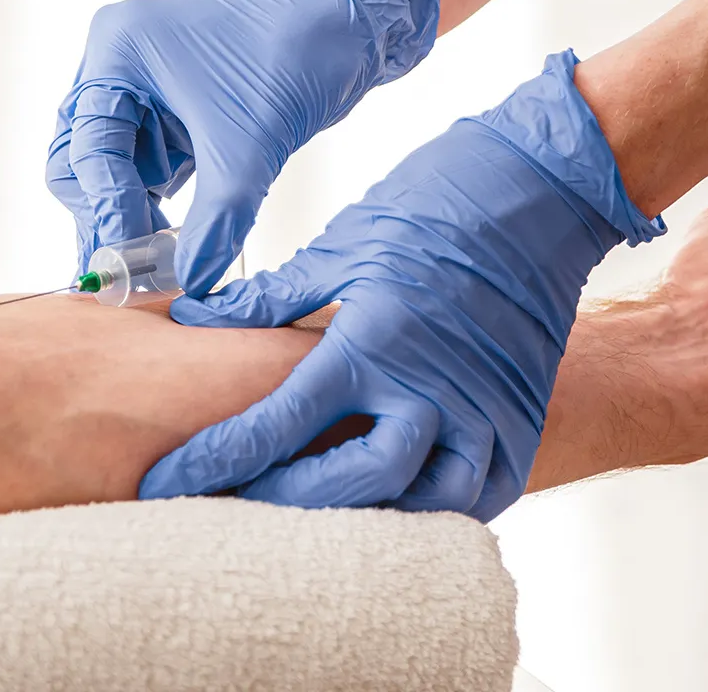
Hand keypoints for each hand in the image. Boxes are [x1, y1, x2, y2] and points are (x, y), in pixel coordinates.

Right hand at [46, 0, 438, 293]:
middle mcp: (117, 60)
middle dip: (106, 212)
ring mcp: (140, 82)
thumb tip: (189, 285)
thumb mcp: (247, 154)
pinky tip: (170, 240)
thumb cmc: (295, 60)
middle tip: (133, 269)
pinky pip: (143, 162)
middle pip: (81, 157)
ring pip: (109, 166)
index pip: (88, 148)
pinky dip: (151, 200)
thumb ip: (213, 226)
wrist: (347, 27)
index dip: (106, 210)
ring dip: (129, 211)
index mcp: (118, 49)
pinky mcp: (168, 104)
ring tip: (157, 262)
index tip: (127, 265)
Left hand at [138, 51, 662, 520]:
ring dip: (369, 517)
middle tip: (236, 504)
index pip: (279, 423)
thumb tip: (194, 315)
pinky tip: (396, 505)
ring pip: (424, 505)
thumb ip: (269, 297)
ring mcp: (485, 411)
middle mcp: (431, 388)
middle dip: (287, 503)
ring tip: (317, 515)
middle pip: (351, 485)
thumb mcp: (343, 243)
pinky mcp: (522, 421)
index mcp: (373, 340)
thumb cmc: (435, 207)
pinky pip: (480, 495)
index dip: (215, 460)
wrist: (541, 190)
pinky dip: (436, 510)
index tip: (165, 485)